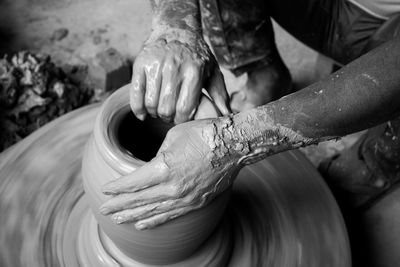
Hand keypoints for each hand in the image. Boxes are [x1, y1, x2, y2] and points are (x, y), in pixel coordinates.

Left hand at [100, 118, 239, 229]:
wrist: (233, 145)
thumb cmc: (203, 134)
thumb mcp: (173, 136)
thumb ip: (158, 156)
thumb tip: (150, 166)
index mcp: (163, 168)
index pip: (132, 183)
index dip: (116, 188)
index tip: (105, 190)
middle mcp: (171, 187)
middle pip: (138, 200)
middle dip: (118, 205)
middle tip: (103, 209)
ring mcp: (184, 198)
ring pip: (152, 211)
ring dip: (132, 216)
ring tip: (117, 219)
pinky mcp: (195, 202)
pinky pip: (170, 215)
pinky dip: (154, 221)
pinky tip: (142, 224)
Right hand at [130, 31, 229, 123]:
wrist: (177, 29)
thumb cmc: (196, 56)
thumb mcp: (213, 72)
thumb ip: (220, 95)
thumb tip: (227, 116)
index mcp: (194, 71)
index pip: (185, 109)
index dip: (182, 120)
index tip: (182, 118)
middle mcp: (174, 67)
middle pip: (166, 109)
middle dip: (168, 118)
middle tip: (171, 114)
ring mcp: (156, 65)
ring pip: (151, 104)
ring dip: (155, 113)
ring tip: (160, 109)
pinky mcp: (140, 64)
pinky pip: (136, 93)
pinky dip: (138, 108)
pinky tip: (144, 114)